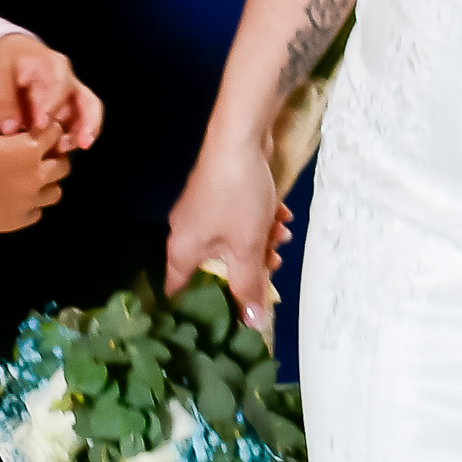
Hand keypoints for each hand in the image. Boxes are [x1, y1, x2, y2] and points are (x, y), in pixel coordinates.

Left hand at [0, 31, 103, 149]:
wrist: (12, 54)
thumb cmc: (6, 62)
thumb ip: (5, 102)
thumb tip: (11, 129)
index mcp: (52, 65)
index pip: (58, 87)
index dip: (51, 107)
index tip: (40, 126)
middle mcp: (68, 80)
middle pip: (86, 101)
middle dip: (87, 122)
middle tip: (81, 143)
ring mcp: (71, 95)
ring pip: (88, 115)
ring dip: (81, 134)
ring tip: (64, 150)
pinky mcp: (68, 108)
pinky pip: (79, 123)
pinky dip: (73, 137)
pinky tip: (59, 151)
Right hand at [0, 123, 70, 232]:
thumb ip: (7, 135)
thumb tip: (14, 136)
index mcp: (30, 148)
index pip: (56, 132)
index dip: (49, 130)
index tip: (42, 133)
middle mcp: (36, 175)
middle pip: (63, 165)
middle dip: (54, 159)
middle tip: (40, 159)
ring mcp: (29, 201)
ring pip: (55, 192)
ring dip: (46, 185)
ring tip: (30, 182)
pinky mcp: (19, 221)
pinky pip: (37, 212)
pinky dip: (31, 205)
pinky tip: (16, 200)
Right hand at [163, 129, 290, 323]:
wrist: (240, 137)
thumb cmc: (237, 197)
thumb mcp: (247, 248)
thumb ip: (248, 286)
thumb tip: (252, 325)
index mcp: (181, 251)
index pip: (179, 291)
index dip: (200, 308)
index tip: (224, 317)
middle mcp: (184, 232)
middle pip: (214, 267)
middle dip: (247, 266)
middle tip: (273, 262)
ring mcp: (200, 210)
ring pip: (231, 241)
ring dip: (259, 241)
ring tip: (281, 233)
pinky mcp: (217, 192)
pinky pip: (236, 219)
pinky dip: (258, 220)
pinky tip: (281, 214)